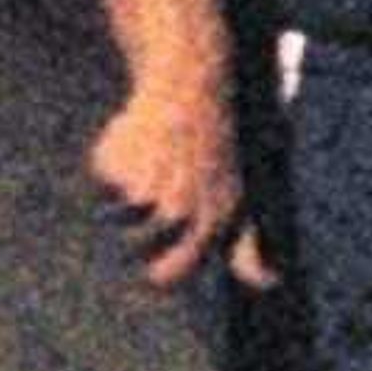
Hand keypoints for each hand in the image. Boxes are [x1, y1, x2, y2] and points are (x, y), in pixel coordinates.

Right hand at [85, 76, 266, 292]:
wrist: (195, 85)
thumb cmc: (223, 146)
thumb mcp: (245, 195)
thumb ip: (249, 246)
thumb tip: (270, 284)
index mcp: (211, 221)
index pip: (168, 276)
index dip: (157, 271)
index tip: (155, 260)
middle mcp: (177, 211)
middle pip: (134, 248)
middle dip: (135, 233)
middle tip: (152, 197)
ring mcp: (142, 189)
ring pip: (114, 218)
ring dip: (124, 194)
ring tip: (152, 161)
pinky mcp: (113, 167)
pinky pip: (101, 183)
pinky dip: (112, 165)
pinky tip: (138, 141)